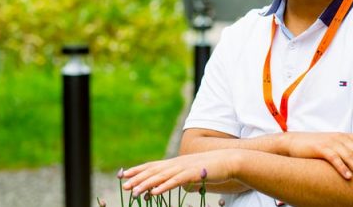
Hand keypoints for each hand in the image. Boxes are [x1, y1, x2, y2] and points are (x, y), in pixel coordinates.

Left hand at [122, 149, 238, 195]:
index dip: (138, 170)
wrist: (228, 161)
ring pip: (161, 177)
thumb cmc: (212, 168)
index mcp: (175, 163)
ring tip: (135, 192)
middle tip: (125, 185)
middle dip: (138, 178)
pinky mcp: (191, 174)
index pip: (152, 166)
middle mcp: (176, 164)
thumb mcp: (193, 173)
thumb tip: (178, 186)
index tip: (124, 175)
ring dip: (146, 184)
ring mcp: (183, 168)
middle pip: (153, 171)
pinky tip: (154, 192)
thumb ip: (182, 178)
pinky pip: (175, 181)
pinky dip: (163, 187)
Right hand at [280, 132, 352, 184]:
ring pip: (350, 157)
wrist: (292, 143)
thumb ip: (344, 150)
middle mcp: (340, 138)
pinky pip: (335, 159)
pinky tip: (348, 177)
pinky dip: (343, 168)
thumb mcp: (332, 145)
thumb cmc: (313, 147)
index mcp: (344, 136)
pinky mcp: (321, 149)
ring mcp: (330, 143)